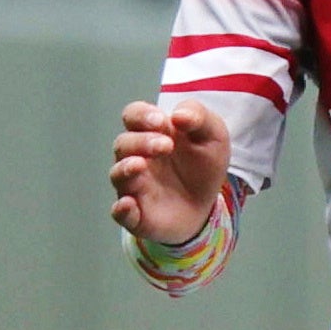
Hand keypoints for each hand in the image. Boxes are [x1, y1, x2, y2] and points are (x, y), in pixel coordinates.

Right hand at [107, 96, 238, 261]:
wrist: (208, 207)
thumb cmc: (203, 165)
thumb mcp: (213, 135)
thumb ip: (198, 116)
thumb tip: (178, 115)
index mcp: (151, 133)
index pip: (133, 115)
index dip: (141, 116)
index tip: (162, 122)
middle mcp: (136, 157)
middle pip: (123, 144)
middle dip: (141, 142)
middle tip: (166, 146)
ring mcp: (133, 186)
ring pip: (117, 174)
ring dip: (126, 168)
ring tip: (140, 165)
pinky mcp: (136, 214)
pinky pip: (120, 213)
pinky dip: (121, 209)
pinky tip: (128, 205)